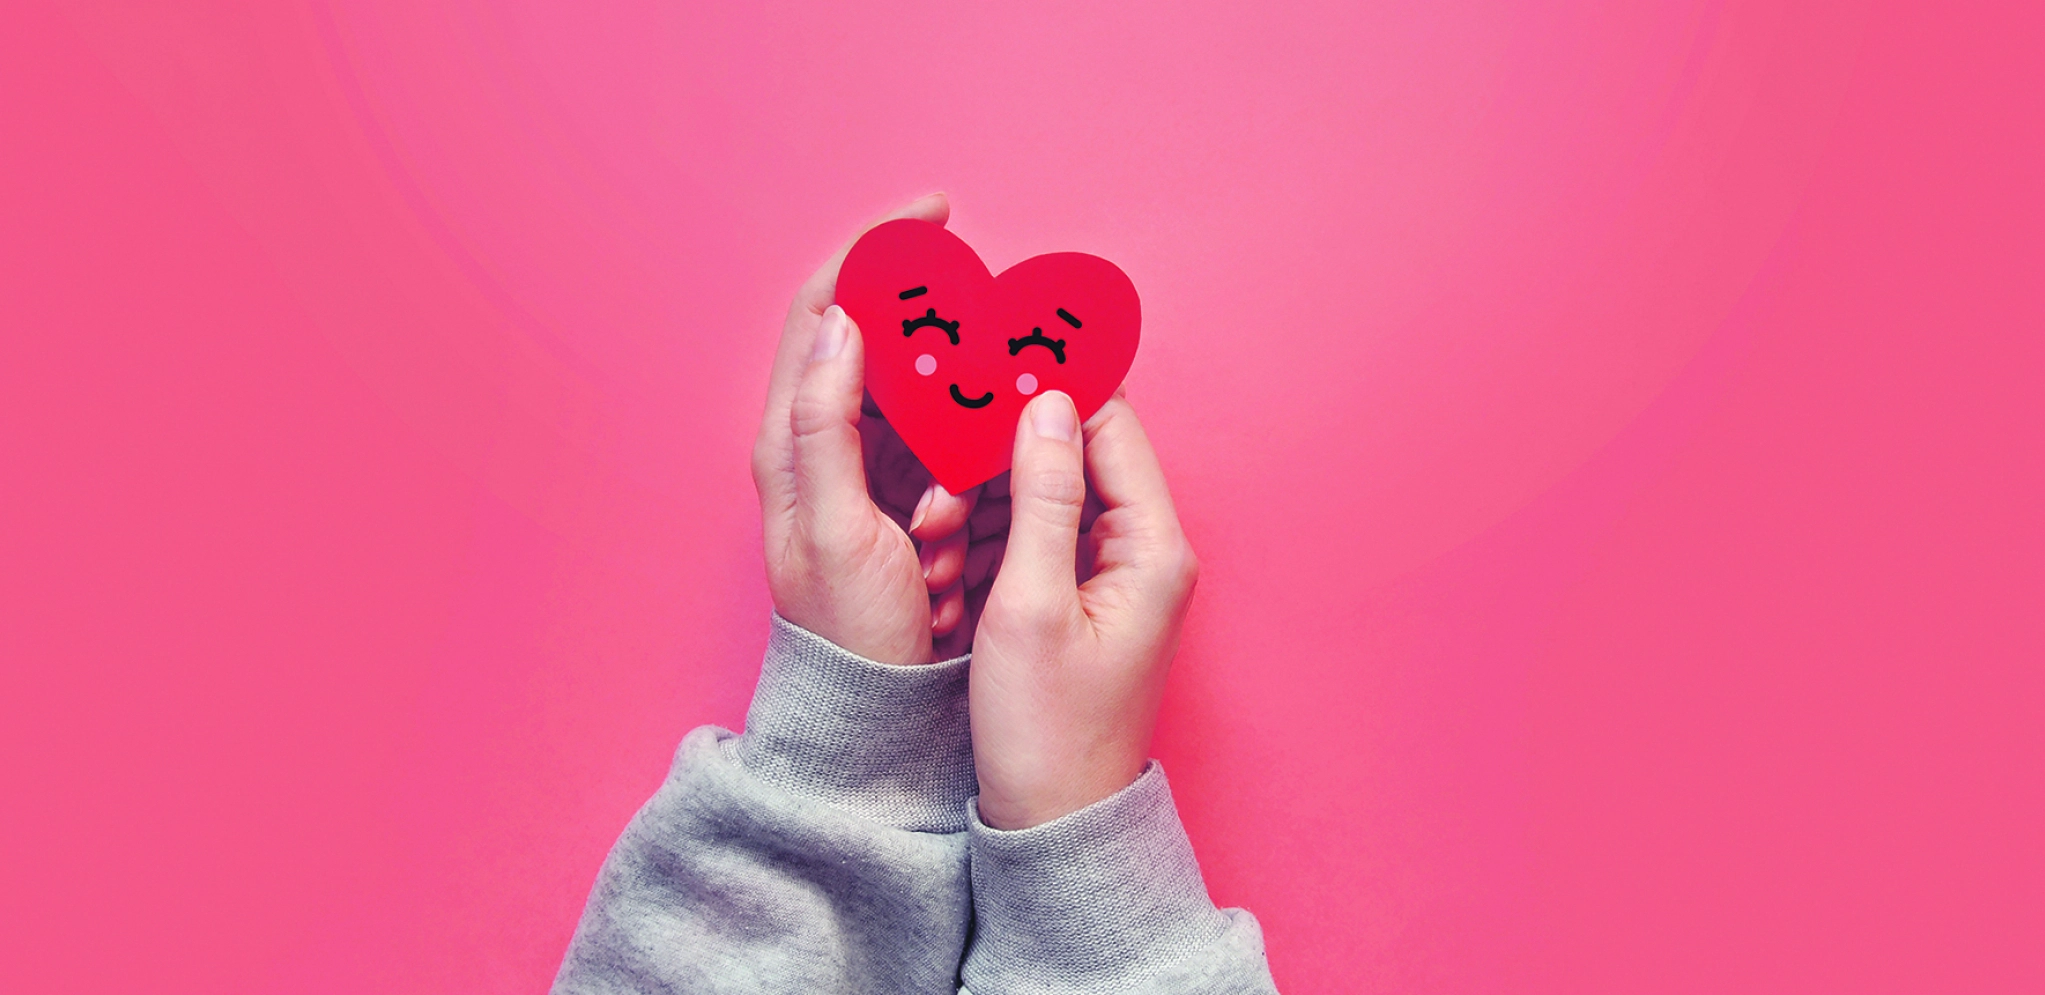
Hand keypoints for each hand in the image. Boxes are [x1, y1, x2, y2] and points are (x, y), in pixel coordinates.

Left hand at [752, 194, 986, 664]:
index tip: (936, 216)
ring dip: (963, 401)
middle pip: (884, 340)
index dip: (875, 251)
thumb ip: (825, 423)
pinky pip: (950, 442)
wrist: (872, 709)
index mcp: (791, 437)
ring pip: (926, 392)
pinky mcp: (905, 495)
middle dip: (943, 327)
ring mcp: (868, 467)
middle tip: (996, 325)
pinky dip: (974, 443)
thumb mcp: (831, 526)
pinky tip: (990, 469)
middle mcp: (824, 440)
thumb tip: (839, 322)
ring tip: (981, 440)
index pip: (825, 309)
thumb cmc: (848, 628)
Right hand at [967, 389, 1199, 827]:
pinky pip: (1038, 534)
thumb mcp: (1029, 603)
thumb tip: (1045, 403)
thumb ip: (1040, 495)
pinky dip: (990, 534)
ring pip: (1049, 491)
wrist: (1054, 822)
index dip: (1046, 389)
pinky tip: (944, 557)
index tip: (983, 365)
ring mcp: (1118, 574)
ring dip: (986, 496)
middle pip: (1078, 451)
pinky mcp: (1087, 596)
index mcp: (1153, 547)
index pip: (1110, 424)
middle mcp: (1148, 550)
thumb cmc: (1046, 730)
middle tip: (937, 455)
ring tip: (931, 527)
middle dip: (1001, 450)